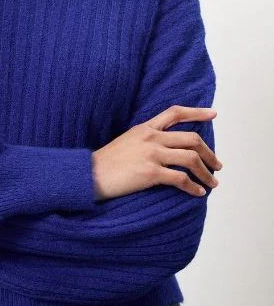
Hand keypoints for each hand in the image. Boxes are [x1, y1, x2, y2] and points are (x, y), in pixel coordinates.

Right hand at [91, 105, 222, 199]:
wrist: (89, 174)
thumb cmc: (106, 162)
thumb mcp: (127, 141)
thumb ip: (146, 139)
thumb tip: (166, 148)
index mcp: (145, 128)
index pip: (175, 113)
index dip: (197, 112)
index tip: (213, 114)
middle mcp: (151, 137)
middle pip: (191, 139)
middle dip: (209, 153)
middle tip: (217, 165)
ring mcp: (151, 154)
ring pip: (191, 158)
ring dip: (206, 172)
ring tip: (212, 182)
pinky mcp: (150, 172)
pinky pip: (181, 179)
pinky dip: (194, 187)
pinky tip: (198, 193)